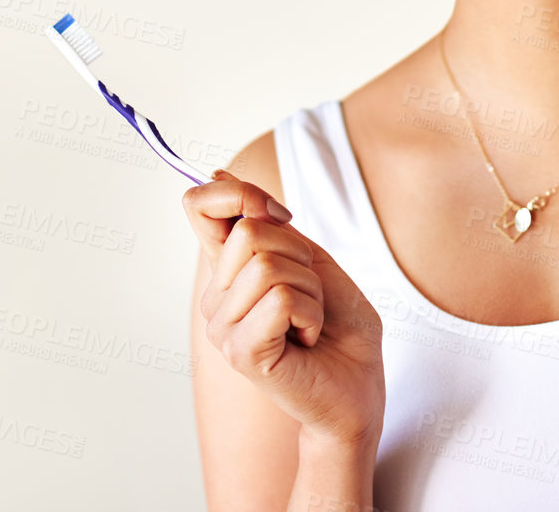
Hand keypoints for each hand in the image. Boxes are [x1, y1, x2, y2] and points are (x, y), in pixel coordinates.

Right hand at [183, 171, 385, 447]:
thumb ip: (265, 224)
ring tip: (309, 321)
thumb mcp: (308, 258)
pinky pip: (280, 300)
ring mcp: (223, 328)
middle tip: (310, 295)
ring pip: (269, 266)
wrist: (360, 384)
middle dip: (300, 255)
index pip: (199, 206)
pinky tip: (307, 339)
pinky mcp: (241, 353)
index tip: (281, 217)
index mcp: (227, 271)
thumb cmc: (338, 325)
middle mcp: (216, 298)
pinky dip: (311, 314)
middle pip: (250, 232)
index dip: (240, 194)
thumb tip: (218, 175)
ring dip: (311, 290)